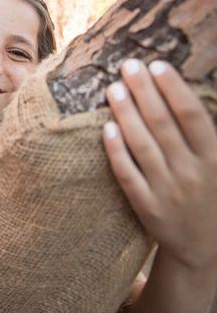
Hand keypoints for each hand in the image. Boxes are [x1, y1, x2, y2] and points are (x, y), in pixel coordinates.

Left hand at [103, 59, 216, 272]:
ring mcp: (166, 190)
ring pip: (142, 145)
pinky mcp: (145, 205)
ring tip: (112, 88)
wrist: (202, 247)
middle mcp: (191, 173)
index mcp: (215, 159)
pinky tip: (106, 127)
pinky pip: (127, 174)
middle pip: (162, 124)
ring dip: (126, 114)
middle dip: (144, 92)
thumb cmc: (211, 194)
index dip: (173, 89)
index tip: (157, 65)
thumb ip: (206, 134)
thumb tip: (184, 94)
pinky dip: (116, 150)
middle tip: (128, 66)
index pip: (192, 116)